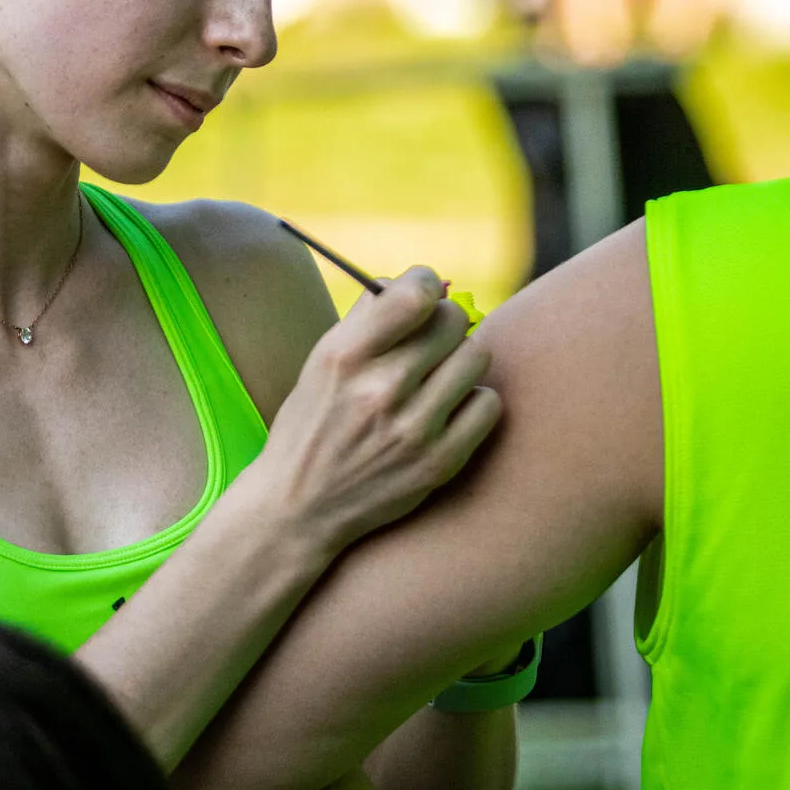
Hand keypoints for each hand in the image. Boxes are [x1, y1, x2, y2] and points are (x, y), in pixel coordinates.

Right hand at [259, 267, 501, 558]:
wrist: (300, 508)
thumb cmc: (313, 422)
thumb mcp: (322, 361)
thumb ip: (367, 316)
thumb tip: (418, 281)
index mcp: (345, 356)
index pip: (415, 294)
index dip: (424, 282)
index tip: (421, 293)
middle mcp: (381, 390)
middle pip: (453, 320)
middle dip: (442, 322)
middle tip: (429, 339)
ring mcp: (414, 429)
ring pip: (476, 356)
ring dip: (460, 359)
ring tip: (438, 374)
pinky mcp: (439, 463)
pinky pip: (488, 403)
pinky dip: (473, 400)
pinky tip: (449, 408)